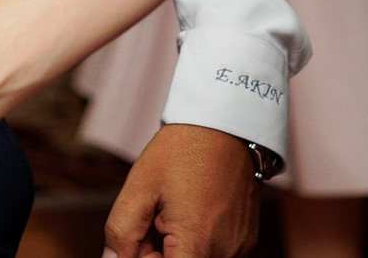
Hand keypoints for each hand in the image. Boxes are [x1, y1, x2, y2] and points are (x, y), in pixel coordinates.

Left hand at [105, 125, 260, 257]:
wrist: (224, 124)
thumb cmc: (181, 151)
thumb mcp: (139, 188)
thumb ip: (121, 234)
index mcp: (197, 244)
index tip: (138, 241)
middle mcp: (225, 253)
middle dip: (156, 254)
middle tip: (152, 218)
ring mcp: (239, 248)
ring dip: (177, 249)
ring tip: (172, 211)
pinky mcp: (246, 240)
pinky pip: (214, 253)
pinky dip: (197, 243)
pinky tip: (191, 212)